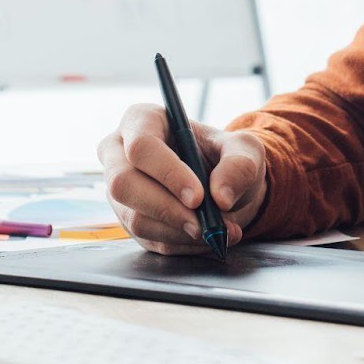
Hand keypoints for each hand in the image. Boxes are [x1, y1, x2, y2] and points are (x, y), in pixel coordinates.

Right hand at [97, 103, 268, 255]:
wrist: (221, 185)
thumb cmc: (225, 157)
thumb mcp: (244, 151)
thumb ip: (239, 166)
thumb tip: (221, 198)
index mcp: (142, 120)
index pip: (141, 146)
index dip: (167, 173)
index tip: (198, 196)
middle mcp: (120, 153)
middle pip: (123, 184)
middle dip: (166, 209)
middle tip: (203, 224)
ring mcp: (119, 189)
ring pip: (135, 218)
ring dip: (179, 232)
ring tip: (217, 232)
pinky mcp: (128, 219)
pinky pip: (147, 239)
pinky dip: (181, 243)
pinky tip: (205, 238)